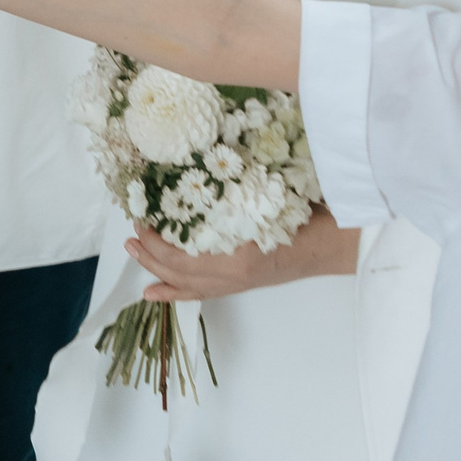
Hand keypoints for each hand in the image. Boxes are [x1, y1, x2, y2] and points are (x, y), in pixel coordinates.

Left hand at [126, 207, 360, 301]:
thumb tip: (193, 167)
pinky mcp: (238, 285)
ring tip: (132, 251)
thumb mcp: (262, 194)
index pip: (182, 251)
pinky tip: (152, 292)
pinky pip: (199, 293)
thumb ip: (228, 190)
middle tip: (132, 229)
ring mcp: (234, 282)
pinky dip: (173, 292)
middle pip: (178, 267)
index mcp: (236, 251)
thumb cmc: (300, 212)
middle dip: (149, 249)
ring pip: (184, 282)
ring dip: (154, 267)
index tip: (141, 215)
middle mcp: (232, 273)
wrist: (329, 243)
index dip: (156, 237)